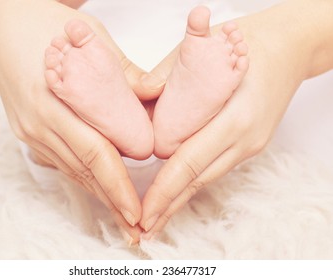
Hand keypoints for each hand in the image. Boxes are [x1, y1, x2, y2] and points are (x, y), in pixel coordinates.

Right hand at [0, 0, 161, 243]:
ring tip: (123, 215)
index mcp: (51, 100)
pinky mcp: (29, 131)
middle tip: (135, 228)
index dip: (116, 185)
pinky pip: (60, 161)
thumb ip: (123, 72)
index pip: (93, 152)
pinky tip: (100, 187)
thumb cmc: (48, 26)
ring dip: (99, 194)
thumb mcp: (90, 40)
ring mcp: (30, 130)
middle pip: (82, 171)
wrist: (7, 23)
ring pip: (71, 170)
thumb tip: (158, 92)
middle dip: (111, 202)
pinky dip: (83, 176)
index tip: (137, 210)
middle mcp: (37, 122)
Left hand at [139, 9, 305, 236]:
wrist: (288, 47)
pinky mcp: (250, 144)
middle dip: (169, 206)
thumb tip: (138, 98)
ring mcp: (250, 145)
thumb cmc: (247, 44)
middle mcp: (244, 140)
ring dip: (180, 198)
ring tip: (157, 216)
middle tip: (143, 229)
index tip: (144, 212)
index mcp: (234, 119)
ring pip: (207, 177)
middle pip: (198, 181)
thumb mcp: (205, 52)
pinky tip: (178, 190)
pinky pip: (215, 166)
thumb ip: (168, 77)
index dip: (164, 192)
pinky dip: (193, 181)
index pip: (189, 164)